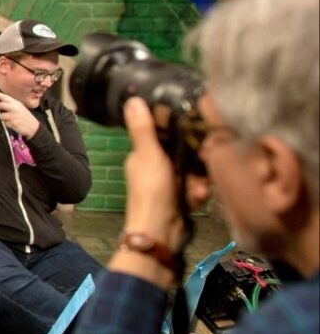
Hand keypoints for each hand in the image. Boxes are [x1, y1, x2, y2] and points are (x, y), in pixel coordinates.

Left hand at [0, 89, 39, 137]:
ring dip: (3, 118)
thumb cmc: (24, 116)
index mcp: (16, 103)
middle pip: (1, 105)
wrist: (33, 126)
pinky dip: (7, 124)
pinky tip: (13, 123)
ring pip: (1, 116)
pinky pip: (5, 123)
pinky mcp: (13, 123)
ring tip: (10, 119)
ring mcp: (14, 115)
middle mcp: (15, 108)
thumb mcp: (19, 107)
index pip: (5, 97)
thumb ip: (10, 105)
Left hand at [121, 97, 188, 251]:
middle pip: (185, 152)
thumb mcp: (149, 156)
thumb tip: (132, 99)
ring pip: (193, 171)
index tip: (198, 133)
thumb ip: (143, 129)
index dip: (183, 132)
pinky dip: (197, 194)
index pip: (166, 133)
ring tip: (196, 192)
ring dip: (198, 182)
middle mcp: (156, 165)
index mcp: (144, 153)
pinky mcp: (180, 196)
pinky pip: (196, 187)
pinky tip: (196, 200)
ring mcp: (168, 182)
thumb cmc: (151, 192)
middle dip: (196, 163)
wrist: (160, 234)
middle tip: (200, 171)